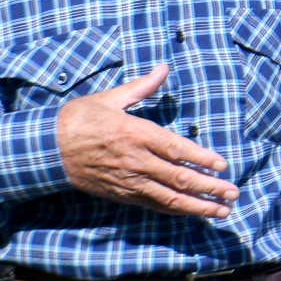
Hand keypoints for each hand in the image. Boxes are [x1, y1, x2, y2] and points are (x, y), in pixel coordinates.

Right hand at [54, 64, 236, 216]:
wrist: (47, 148)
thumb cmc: (79, 119)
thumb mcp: (111, 98)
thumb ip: (142, 86)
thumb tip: (164, 68)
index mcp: (136, 134)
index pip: (177, 150)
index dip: (203, 159)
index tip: (223, 165)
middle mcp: (136, 161)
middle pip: (180, 179)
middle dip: (210, 188)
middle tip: (233, 194)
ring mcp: (129, 182)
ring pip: (170, 199)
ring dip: (198, 207)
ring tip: (221, 211)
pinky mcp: (121, 195)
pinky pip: (153, 205)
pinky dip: (175, 210)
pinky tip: (191, 213)